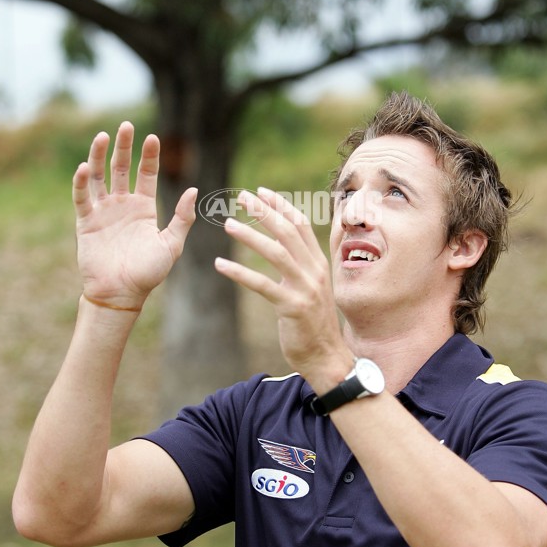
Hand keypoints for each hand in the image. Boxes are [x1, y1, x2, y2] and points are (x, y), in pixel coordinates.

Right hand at [72, 122, 196, 309]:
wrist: (122, 293)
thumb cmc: (149, 273)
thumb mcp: (172, 244)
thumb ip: (182, 217)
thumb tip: (194, 189)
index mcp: (144, 208)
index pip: (146, 174)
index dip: (149, 156)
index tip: (153, 137)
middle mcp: (122, 205)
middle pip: (121, 168)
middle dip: (123, 146)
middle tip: (125, 125)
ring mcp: (103, 212)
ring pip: (99, 176)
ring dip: (98, 156)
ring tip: (102, 136)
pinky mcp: (86, 222)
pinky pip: (82, 198)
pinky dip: (82, 182)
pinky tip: (84, 166)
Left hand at [215, 188, 351, 381]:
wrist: (326, 355)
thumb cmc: (313, 321)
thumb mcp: (312, 287)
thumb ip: (301, 266)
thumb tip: (285, 245)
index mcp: (318, 263)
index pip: (301, 224)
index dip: (281, 205)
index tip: (261, 191)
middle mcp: (314, 271)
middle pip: (288, 231)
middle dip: (265, 211)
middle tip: (242, 197)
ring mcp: (305, 288)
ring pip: (276, 253)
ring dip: (251, 236)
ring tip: (228, 224)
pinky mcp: (292, 307)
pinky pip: (262, 285)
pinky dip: (240, 273)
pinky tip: (221, 265)